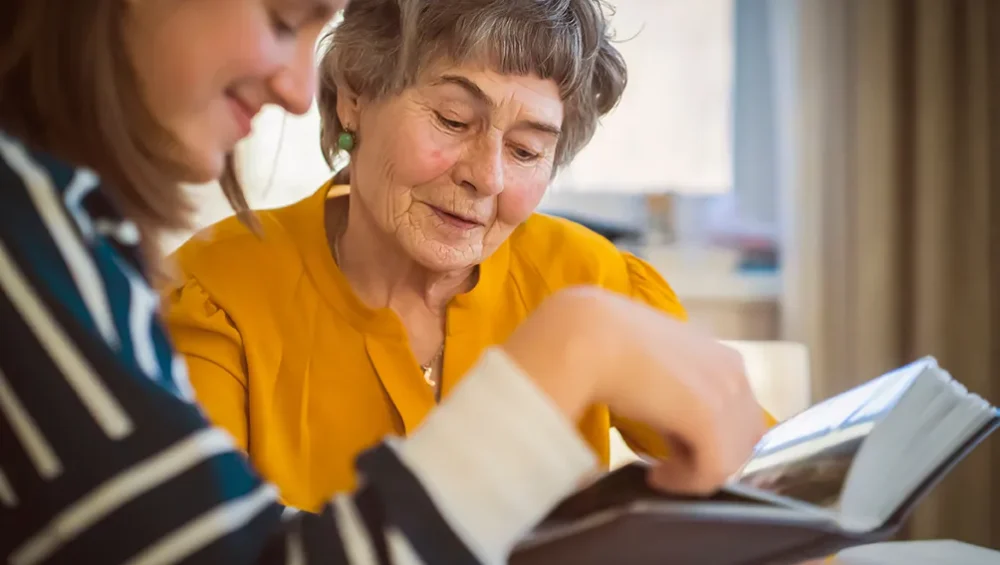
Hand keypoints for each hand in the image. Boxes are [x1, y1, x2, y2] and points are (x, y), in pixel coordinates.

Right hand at [502, 286, 765, 494]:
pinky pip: (713, 471)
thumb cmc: (608, 342)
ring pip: (731, 459)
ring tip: (659, 472)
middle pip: (745, 440)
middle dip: (710, 457)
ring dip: (695, 473)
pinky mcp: (709, 420)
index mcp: (725, 358)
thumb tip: (673, 413)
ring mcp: (726, 395)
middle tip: (670, 463)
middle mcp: (735, 373)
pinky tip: (656, 475)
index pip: (742, 416)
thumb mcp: (657, 363)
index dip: (714, 439)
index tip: (676, 448)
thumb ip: (678, 385)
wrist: (588, 335)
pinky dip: (685, 482)